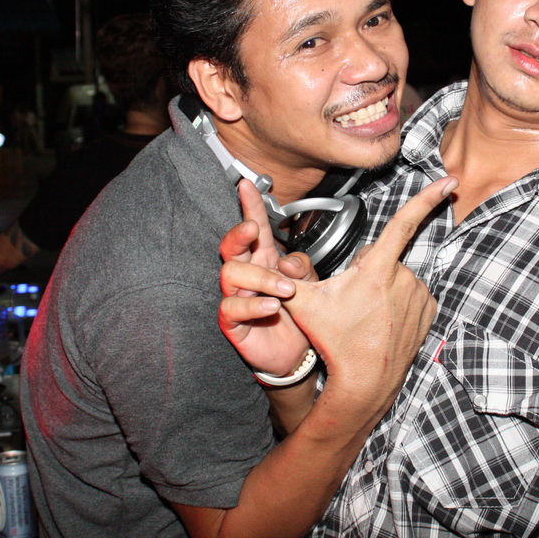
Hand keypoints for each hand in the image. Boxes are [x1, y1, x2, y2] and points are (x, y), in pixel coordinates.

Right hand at [219, 180, 311, 376]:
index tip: (246, 185)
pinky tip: (272, 307)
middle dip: (239, 233)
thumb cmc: (298, 314)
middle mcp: (247, 274)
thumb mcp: (309, 285)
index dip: (250, 205)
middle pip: (230, 245)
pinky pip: (231, 307)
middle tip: (253, 231)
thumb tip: (287, 262)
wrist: (295, 352)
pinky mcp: (232, 320)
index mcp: (265, 259)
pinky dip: (253, 305)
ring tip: (285, 291)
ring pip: (230, 272)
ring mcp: (237, 295)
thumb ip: (301, 268)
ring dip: (260, 277)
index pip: (255, 227)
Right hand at [280, 176, 456, 409]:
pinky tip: (382, 320)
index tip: (449, 181)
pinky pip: (410, 292)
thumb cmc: (336, 342)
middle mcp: (405, 279)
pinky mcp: (428, 310)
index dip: (427, 198)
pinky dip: (397, 300)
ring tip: (367, 313)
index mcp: (377, 269)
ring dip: (382, 286)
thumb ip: (287, 276)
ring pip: (396, 275)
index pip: (404, 223)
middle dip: (366, 268)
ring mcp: (419, 296)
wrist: (365, 382)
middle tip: (351, 298)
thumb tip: (270, 261)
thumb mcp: (304, 304)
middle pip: (381, 256)